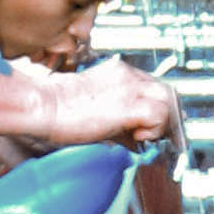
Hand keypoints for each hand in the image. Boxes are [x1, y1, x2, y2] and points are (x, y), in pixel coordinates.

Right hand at [41, 57, 179, 153]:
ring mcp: (129, 87)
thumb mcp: (97, 111)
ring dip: (163, 124)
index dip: (161, 110)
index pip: (155, 88)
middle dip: (169, 117)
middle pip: (168, 92)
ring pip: (169, 101)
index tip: (158, 129)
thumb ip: (120, 123)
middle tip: (160, 137)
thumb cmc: (60, 111)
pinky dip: (154, 130)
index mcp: (120, 73)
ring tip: (143, 136)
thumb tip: (136, 140)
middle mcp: (128, 75)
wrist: (44, 105)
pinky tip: (136, 137)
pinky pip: (159, 115)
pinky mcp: (128, 105)